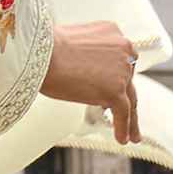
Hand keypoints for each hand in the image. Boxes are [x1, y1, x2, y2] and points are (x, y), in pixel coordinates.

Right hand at [41, 17, 138, 146]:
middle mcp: (123, 49)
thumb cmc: (44, 48)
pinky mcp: (116, 91)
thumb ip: (86, 54)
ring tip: (133, 135)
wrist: (39, 55)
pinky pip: (124, 112)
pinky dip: (124, 127)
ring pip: (130, 98)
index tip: (112, 84)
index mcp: (113, 33)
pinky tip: (123, 139)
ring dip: (131, 118)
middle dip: (123, 93)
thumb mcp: (73, 43)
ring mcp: (122, 71)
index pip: (119, 59)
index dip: (115, 74)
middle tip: (122, 107)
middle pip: (127, 77)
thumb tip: (83, 72)